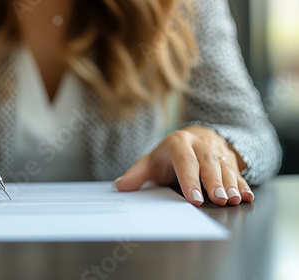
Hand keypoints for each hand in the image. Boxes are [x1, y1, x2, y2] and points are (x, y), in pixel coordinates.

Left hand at [114, 126, 254, 205]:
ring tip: (233, 200)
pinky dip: (243, 184)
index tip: (194, 198)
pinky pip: (237, 171)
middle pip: (209, 162)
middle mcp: (199, 143)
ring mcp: (216, 149)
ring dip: (231, 184)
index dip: (190, 179)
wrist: (194, 138)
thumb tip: (120, 186)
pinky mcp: (229, 157)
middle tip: (220, 200)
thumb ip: (137, 174)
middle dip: (214, 182)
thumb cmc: (168, 155)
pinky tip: (246, 196)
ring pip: (225, 166)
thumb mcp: (151, 161)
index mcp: (177, 142)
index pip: (184, 160)